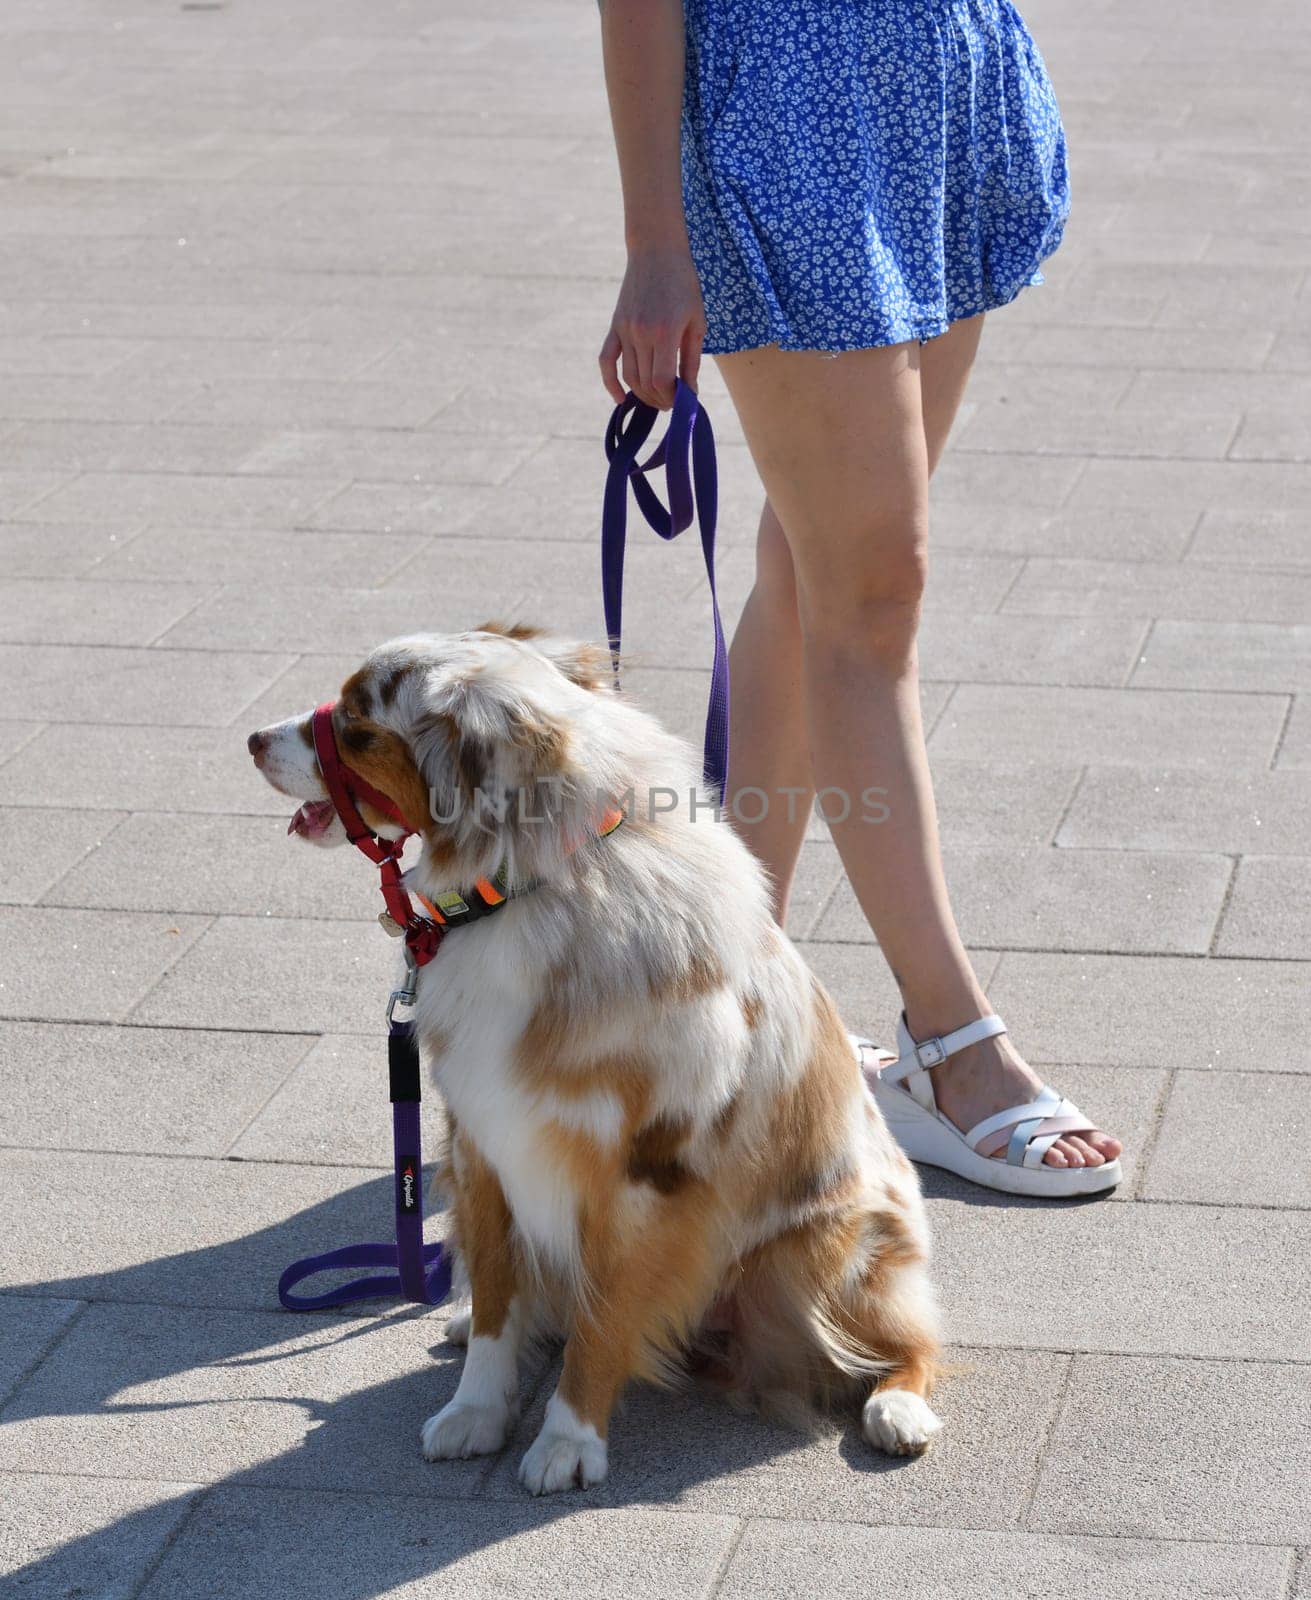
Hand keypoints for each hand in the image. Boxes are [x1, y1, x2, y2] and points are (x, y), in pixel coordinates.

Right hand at [599, 244, 706, 409]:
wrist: (656, 250)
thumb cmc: (684, 284)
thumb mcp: (696, 321)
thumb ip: (692, 359)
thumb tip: (691, 393)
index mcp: (665, 331)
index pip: (662, 381)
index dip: (672, 398)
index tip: (683, 400)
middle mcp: (641, 333)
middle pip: (645, 383)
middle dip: (660, 400)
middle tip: (672, 403)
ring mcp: (624, 330)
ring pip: (628, 377)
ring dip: (642, 395)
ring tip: (657, 399)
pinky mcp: (615, 326)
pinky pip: (606, 361)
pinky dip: (610, 383)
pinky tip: (620, 399)